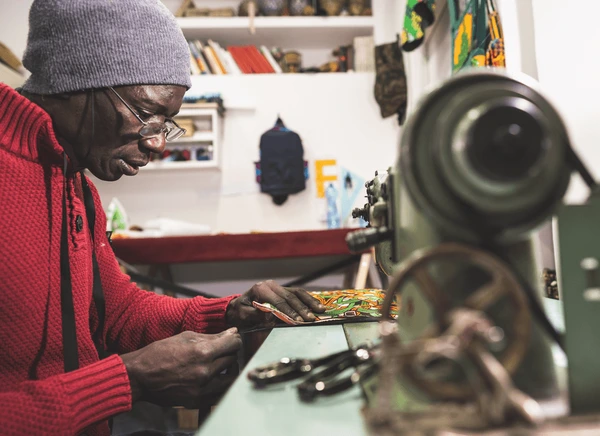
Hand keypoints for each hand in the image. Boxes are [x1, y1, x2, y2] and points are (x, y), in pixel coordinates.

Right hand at [121, 329, 241, 407]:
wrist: (139, 377)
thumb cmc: (159, 353)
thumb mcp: (185, 337)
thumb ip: (211, 336)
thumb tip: (232, 332)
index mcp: (202, 352)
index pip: (233, 344)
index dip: (234, 339)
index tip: (231, 339)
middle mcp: (205, 372)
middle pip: (233, 359)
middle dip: (230, 353)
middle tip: (223, 351)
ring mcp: (202, 389)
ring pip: (231, 378)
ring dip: (229, 370)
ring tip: (220, 365)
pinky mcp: (198, 401)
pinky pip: (220, 393)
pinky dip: (220, 384)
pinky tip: (213, 378)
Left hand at [226, 280, 325, 327]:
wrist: (237, 307)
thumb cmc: (240, 313)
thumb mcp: (243, 315)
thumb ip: (255, 314)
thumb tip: (270, 315)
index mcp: (261, 289)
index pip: (278, 301)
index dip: (289, 312)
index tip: (298, 321)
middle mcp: (271, 285)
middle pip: (290, 297)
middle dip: (302, 309)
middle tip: (311, 319)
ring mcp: (278, 286)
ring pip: (297, 293)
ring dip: (309, 302)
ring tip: (320, 310)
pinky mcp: (283, 290)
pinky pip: (298, 293)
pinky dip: (308, 300)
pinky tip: (317, 306)